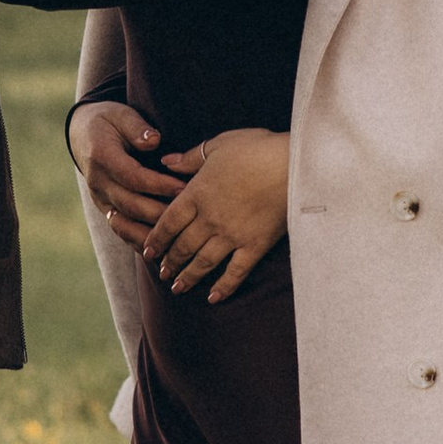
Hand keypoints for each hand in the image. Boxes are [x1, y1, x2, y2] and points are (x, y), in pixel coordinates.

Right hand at [70, 99, 178, 243]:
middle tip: (189, 216)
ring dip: (152, 233)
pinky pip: (122, 231)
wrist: (83, 136)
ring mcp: (100, 199)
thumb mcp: (120, 114)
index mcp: (102, 157)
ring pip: (126, 224)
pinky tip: (163, 248)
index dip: (159, 185)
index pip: (133, 177)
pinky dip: (141, 241)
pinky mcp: (105, 209)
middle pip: (131, 205)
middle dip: (161, 212)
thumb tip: (154, 140)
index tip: (184, 188)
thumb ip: (137, 127)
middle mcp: (98, 182)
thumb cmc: (108, 121)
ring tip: (178, 237)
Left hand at [143, 126, 289, 299]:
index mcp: (198, 193)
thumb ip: (190, 158)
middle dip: (170, 262)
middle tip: (161, 273)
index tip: (147, 251)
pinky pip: (235, 272)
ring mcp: (232, 235)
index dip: (156, 239)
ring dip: (188, 277)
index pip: (168, 222)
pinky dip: (223, 287)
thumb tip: (166, 162)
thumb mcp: (219, 145)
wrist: (294, 165)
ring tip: (178, 288)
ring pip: (203, 262)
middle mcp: (210, 218)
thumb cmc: (257, 149)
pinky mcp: (255, 245)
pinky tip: (213, 298)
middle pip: (183, 246)